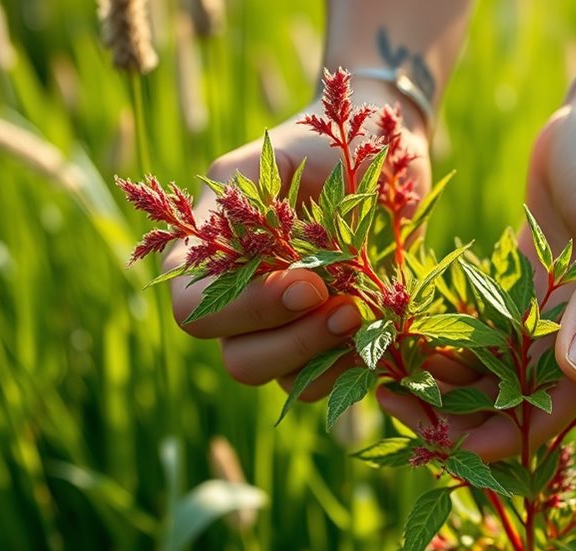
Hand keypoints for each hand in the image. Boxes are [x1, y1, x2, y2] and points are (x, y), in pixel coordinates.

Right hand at [167, 82, 430, 399]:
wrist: (377, 149)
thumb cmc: (323, 143)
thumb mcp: (277, 154)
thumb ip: (253, 197)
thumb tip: (269, 265)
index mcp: (206, 259)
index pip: (193, 311)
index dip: (245, 310)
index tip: (308, 283)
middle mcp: (237, 305)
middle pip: (239, 360)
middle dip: (295, 342)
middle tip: (350, 308)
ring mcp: (281, 331)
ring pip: (283, 379)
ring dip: (328, 358)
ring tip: (368, 315)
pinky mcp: (325, 344)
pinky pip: (326, 382)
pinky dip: (354, 368)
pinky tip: (382, 334)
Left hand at [379, 95, 575, 460]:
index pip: (559, 407)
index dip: (504, 433)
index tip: (445, 444)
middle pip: (517, 402)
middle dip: (458, 416)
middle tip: (393, 405)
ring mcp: (548, 317)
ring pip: (492, 373)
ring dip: (443, 384)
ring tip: (383, 379)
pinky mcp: (521, 293)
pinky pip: (480, 333)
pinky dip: (445, 343)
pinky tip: (399, 341)